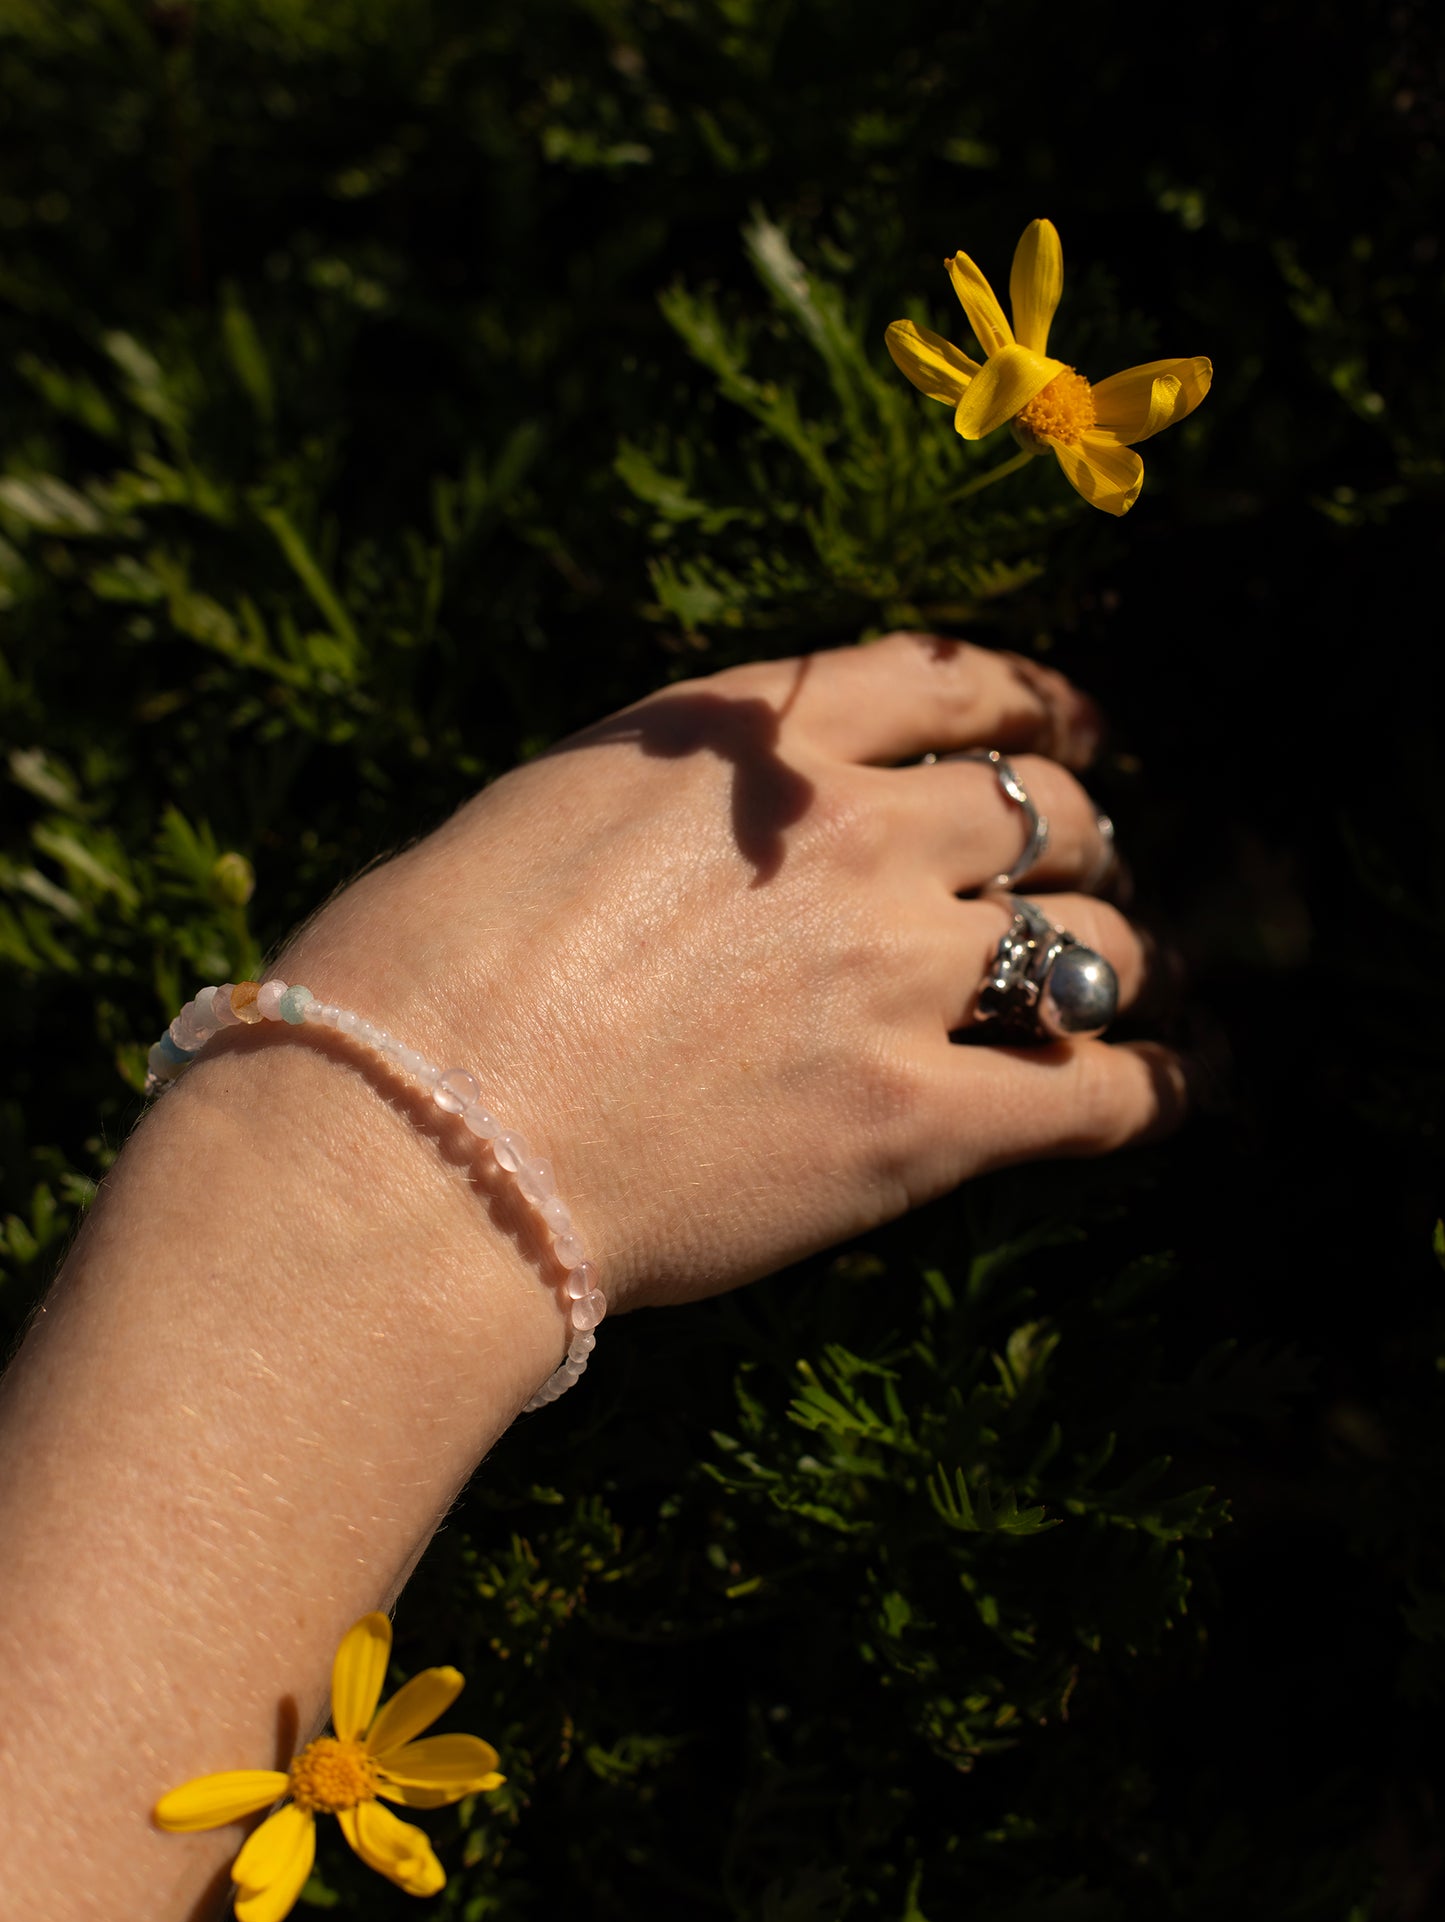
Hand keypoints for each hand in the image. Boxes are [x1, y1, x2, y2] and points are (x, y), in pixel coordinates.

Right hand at [277, 632, 1184, 1312]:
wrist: (413, 1138)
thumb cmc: (420, 974)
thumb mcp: (546, 806)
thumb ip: (677, 795)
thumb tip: (721, 830)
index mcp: (759, 737)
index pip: (957, 680)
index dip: (1042, 704)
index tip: (1077, 731)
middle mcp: (856, 831)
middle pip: (1049, 814)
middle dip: (1083, 841)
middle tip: (1082, 877)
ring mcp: (898, 974)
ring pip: (1092, 943)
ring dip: (1121, 958)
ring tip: (1133, 979)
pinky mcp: (914, 1123)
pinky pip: (1094, 1095)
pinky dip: (1153, 1090)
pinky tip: (1174, 1089)